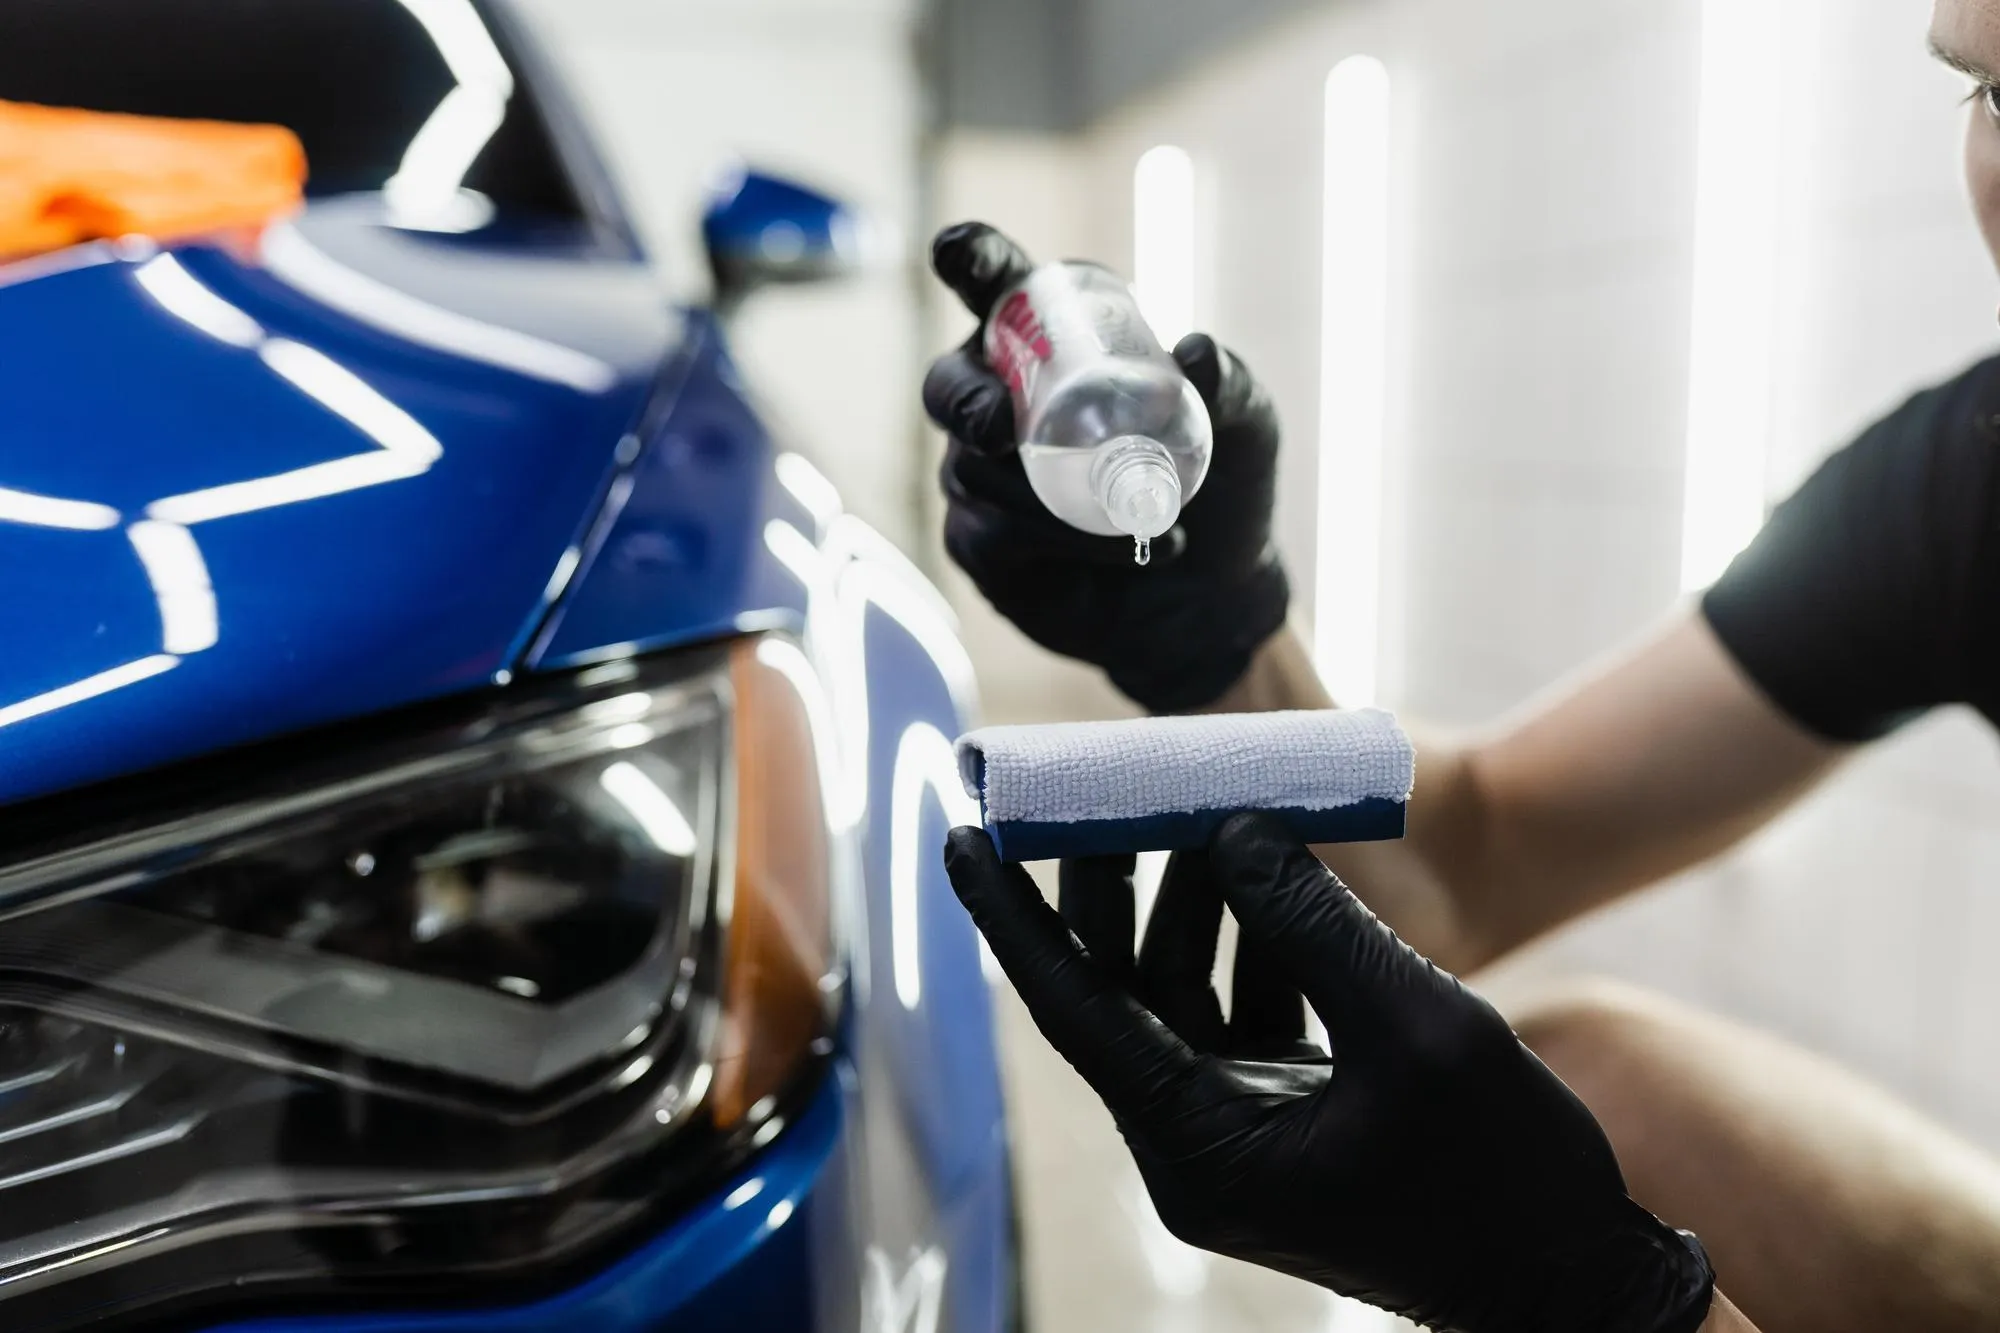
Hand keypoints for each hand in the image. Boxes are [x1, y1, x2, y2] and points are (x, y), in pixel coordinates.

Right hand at [922, 222, 1289, 712]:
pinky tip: (1125, 551)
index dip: (968, 259)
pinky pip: (994, 534)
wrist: (1212, 598)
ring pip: (975, 470)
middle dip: (966, 399)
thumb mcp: (1245, 430)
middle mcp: (1004, 402)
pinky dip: (1058, 542)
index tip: (956, 253)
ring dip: (1049, 494)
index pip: (995, 287)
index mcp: (1055, 343)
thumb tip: (1195, 351)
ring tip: (1136, 518)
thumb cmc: (1223, 489)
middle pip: (949, 384)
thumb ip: (1230, 386)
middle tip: (1002, 427)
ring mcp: (982, 477)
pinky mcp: (982, 546)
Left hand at [945, 815, 1716, 1332]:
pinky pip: (1239, 1007)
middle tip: (1103, 791)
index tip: (961, 835)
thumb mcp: (1416, 1029)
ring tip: (1212, 818)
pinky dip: (1255, 941)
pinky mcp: (1288, 1112)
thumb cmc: (1506, 1173)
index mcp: (1198, 1147)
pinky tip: (1280, 880)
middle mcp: (1197, 1141)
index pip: (1074, 1011)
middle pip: (1118, 989)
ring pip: (1177, 990)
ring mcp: (1241, 1127)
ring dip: (1192, 904)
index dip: (1012, 917)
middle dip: (1109, 888)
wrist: (1580, 1282)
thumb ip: (1316, 925)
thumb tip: (1233, 834)